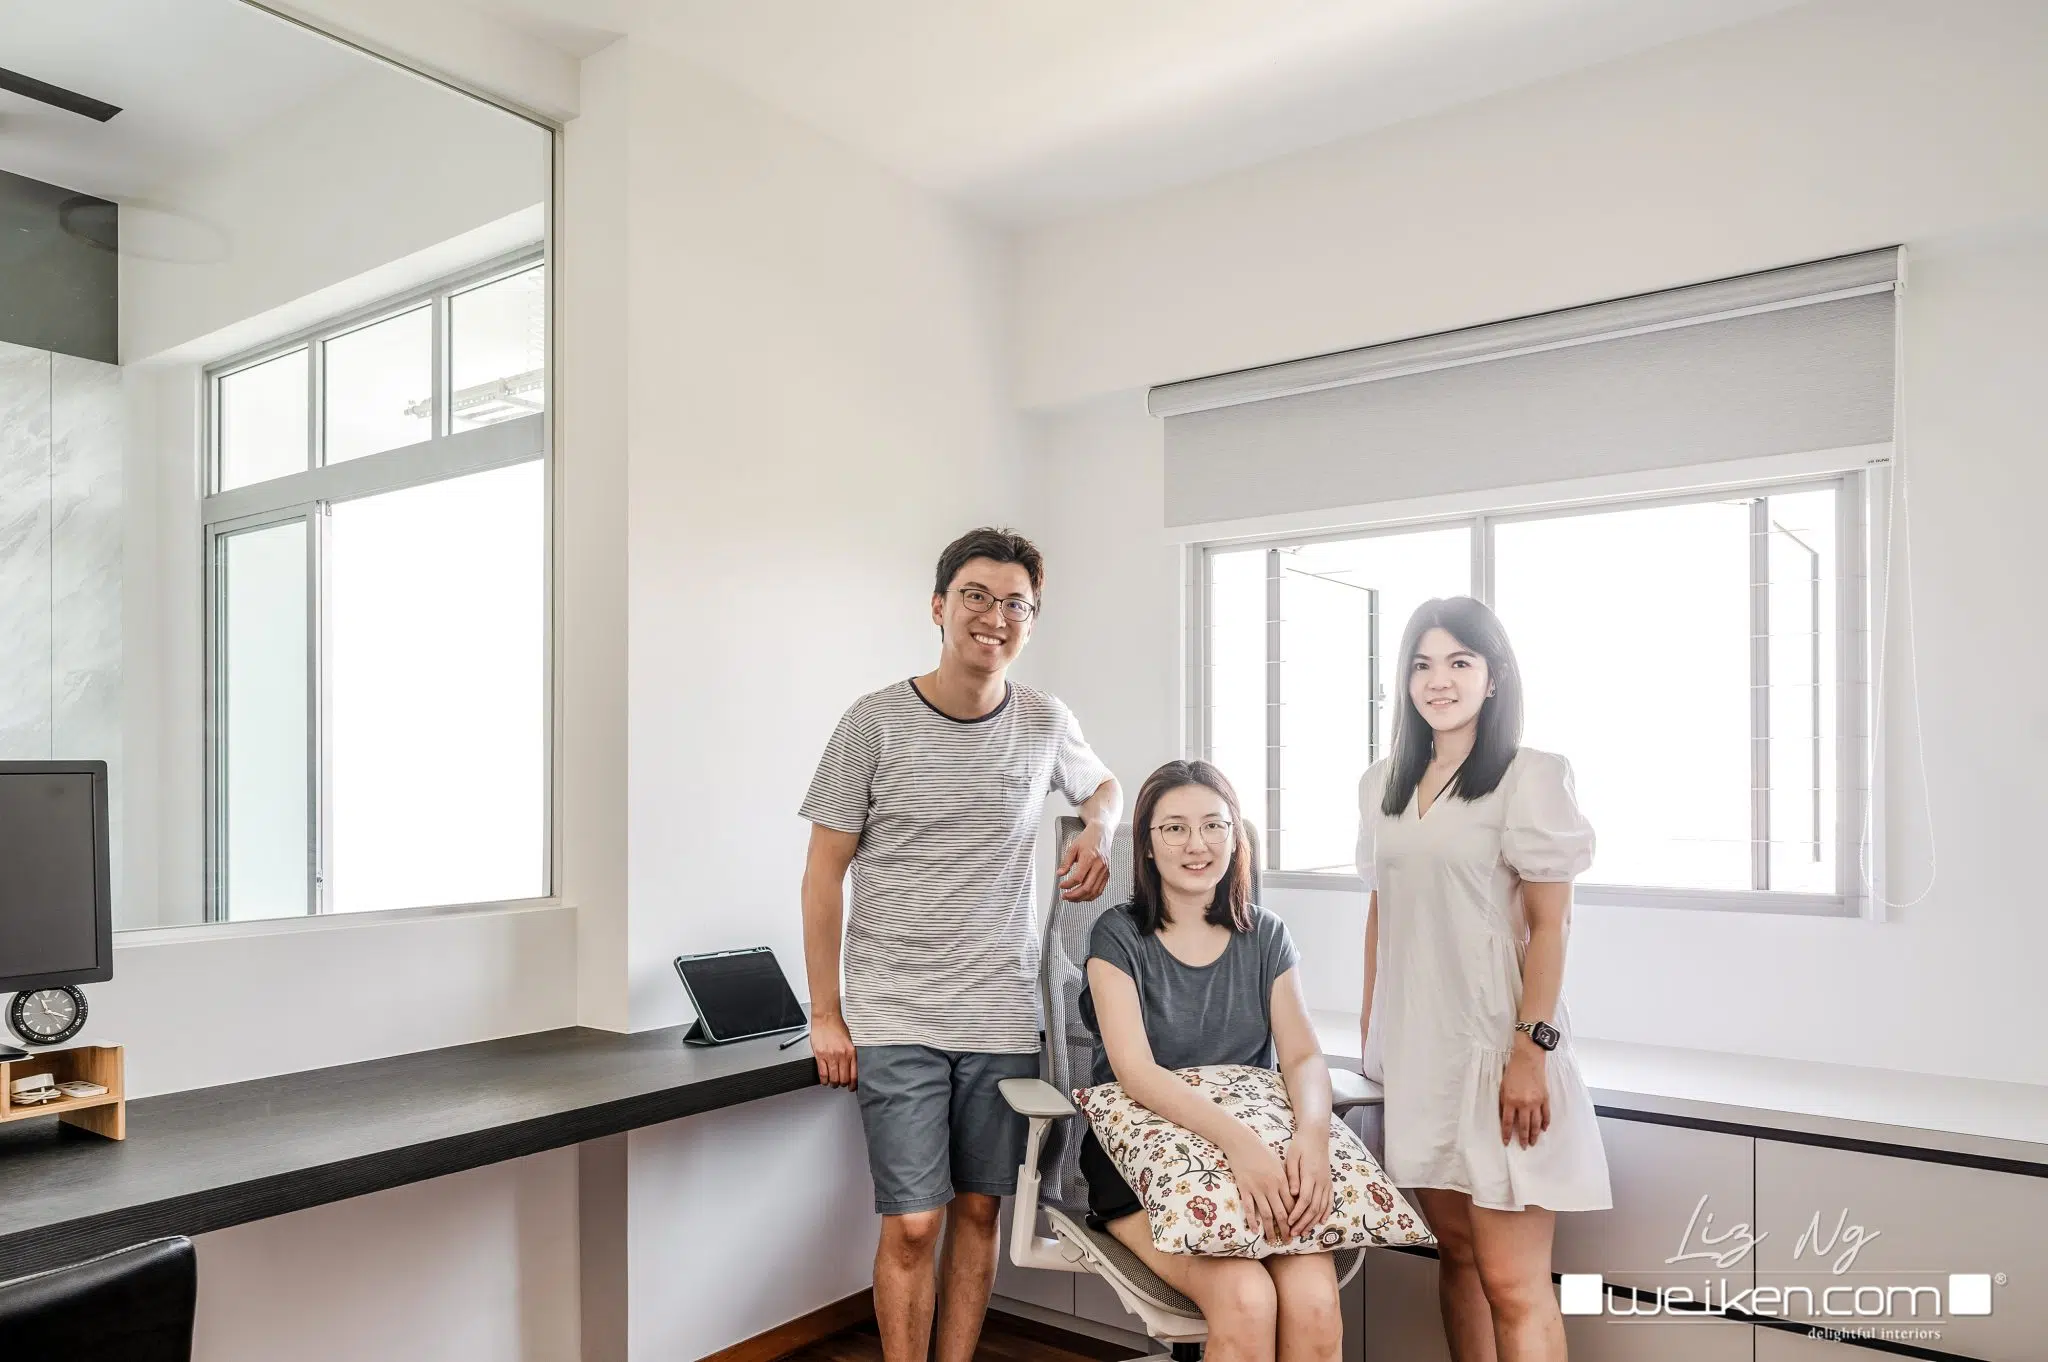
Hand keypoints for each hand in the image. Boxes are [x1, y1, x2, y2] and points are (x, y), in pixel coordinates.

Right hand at [811, 1011, 856, 1089]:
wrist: (826, 1018)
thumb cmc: (837, 1027)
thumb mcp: (850, 1041)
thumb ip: (850, 1055)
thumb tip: (851, 1068)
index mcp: (851, 1052)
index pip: (854, 1074)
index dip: (853, 1085)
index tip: (852, 1088)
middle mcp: (842, 1055)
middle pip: (844, 1079)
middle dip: (842, 1084)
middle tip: (840, 1084)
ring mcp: (831, 1056)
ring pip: (833, 1079)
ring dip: (833, 1084)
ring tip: (832, 1083)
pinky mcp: (820, 1056)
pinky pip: (823, 1074)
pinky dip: (824, 1080)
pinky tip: (825, 1080)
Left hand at [1057, 825, 1110, 901]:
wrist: (1101, 833)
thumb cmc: (1089, 838)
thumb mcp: (1073, 848)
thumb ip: (1066, 862)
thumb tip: (1060, 873)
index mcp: (1089, 858)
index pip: (1078, 878)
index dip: (1068, 885)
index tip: (1062, 886)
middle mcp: (1099, 866)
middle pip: (1087, 887)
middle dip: (1074, 895)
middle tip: (1065, 896)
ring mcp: (1104, 871)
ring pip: (1094, 891)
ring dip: (1082, 898)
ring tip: (1073, 898)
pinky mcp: (1107, 874)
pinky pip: (1100, 889)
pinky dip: (1092, 896)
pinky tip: (1084, 896)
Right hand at [1223, 1128, 1291, 1242]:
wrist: (1242, 1142)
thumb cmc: (1261, 1151)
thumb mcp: (1278, 1164)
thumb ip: (1285, 1180)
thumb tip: (1292, 1196)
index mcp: (1282, 1180)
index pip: (1292, 1205)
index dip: (1295, 1219)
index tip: (1298, 1229)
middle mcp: (1271, 1187)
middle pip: (1281, 1213)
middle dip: (1286, 1230)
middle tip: (1288, 1241)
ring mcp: (1257, 1188)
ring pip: (1266, 1214)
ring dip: (1270, 1230)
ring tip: (1273, 1242)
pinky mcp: (1244, 1188)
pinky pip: (1249, 1208)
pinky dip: (1252, 1220)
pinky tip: (1254, 1230)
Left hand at [1283, 1127, 1333, 1238]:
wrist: (1316, 1136)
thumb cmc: (1300, 1145)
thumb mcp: (1292, 1157)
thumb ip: (1292, 1176)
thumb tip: (1293, 1194)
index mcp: (1310, 1175)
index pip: (1305, 1200)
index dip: (1297, 1213)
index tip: (1289, 1222)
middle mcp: (1321, 1181)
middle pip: (1314, 1208)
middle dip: (1304, 1222)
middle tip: (1294, 1233)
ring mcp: (1327, 1183)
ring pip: (1322, 1207)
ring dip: (1313, 1221)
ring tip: (1304, 1232)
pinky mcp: (1329, 1182)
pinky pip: (1330, 1201)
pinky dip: (1326, 1212)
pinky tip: (1321, 1222)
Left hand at [1500, 1041, 1549, 1147]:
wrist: (1528, 1059)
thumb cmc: (1513, 1071)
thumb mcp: (1502, 1087)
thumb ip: (1504, 1102)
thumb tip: (1506, 1117)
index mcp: (1510, 1100)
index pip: (1508, 1122)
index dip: (1507, 1134)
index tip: (1506, 1143)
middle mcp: (1524, 1103)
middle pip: (1523, 1126)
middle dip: (1523, 1138)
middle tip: (1524, 1147)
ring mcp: (1536, 1102)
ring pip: (1536, 1123)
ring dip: (1535, 1134)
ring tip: (1533, 1142)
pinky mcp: (1545, 1098)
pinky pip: (1546, 1114)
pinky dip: (1545, 1123)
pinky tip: (1544, 1129)